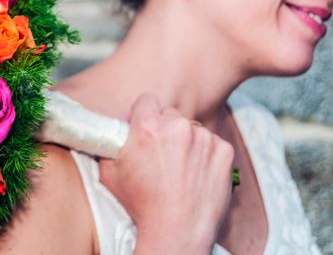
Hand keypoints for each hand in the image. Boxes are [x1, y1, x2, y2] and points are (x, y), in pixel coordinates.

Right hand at [99, 93, 233, 254]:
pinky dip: (206, 155)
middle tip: (161, 154)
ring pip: (192, 129)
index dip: (143, 115)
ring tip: (179, 170)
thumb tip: (111, 128)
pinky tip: (196, 175)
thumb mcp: (109, 173)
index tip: (143, 129)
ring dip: (186, 142)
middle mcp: (177, 127)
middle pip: (170, 114)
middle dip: (165, 129)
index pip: (146, 100)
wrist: (177, 232)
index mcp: (147, 127)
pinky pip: (212, 143)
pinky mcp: (224, 151)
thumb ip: (109, 144)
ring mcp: (204, 138)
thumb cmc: (141, 205)